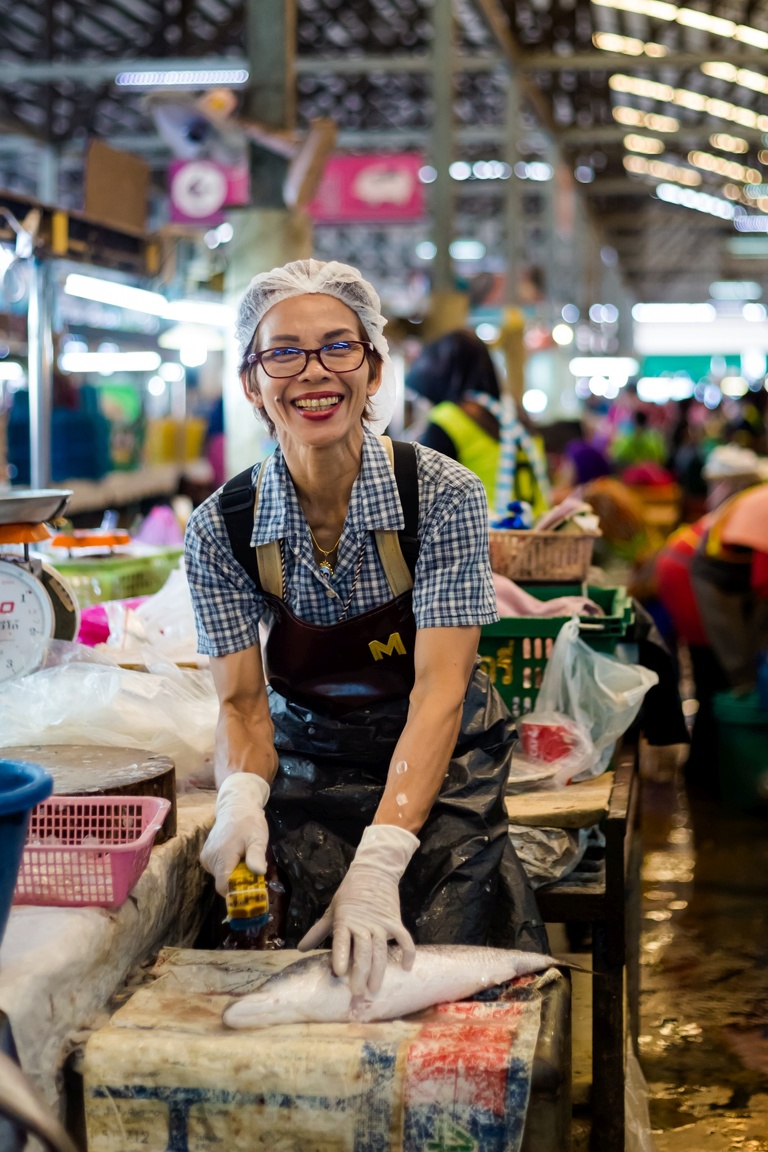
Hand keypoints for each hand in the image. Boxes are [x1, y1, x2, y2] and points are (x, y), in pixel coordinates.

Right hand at [200, 773, 270, 895]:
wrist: (235, 806)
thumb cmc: (249, 822)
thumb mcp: (257, 837)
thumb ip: (256, 855)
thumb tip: (258, 872)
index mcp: (222, 856)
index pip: (224, 887)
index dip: (237, 893)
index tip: (252, 892)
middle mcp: (209, 859)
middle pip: (224, 883)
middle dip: (239, 883)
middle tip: (254, 873)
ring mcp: (206, 857)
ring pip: (221, 877)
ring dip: (234, 875)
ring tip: (245, 860)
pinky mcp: (206, 855)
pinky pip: (218, 870)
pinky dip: (228, 868)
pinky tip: (237, 857)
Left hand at [297, 824, 418, 996]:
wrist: (374, 871)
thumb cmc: (349, 893)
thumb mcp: (332, 910)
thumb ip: (318, 931)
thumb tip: (300, 949)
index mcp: (345, 920)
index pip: (342, 940)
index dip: (340, 956)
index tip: (339, 972)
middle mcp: (363, 924)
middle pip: (363, 951)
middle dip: (360, 973)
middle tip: (358, 993)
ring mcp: (381, 924)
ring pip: (381, 950)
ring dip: (379, 970)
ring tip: (374, 989)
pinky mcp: (395, 921)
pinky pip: (404, 939)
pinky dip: (407, 952)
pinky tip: (406, 968)